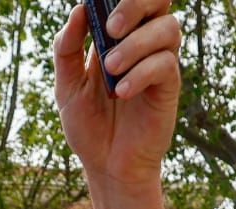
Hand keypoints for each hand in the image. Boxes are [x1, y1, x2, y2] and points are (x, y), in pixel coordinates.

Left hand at [54, 0, 181, 189]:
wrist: (105, 166)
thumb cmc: (88, 125)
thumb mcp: (67, 87)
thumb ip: (67, 50)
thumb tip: (78, 11)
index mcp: (116, 38)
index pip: (127, 1)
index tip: (97, 2)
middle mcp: (142, 44)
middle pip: (157, 1)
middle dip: (135, 4)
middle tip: (110, 28)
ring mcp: (158, 63)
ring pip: (167, 28)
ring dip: (136, 44)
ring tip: (110, 69)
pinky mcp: (169, 87)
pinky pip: (165, 65)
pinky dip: (141, 73)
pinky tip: (121, 92)